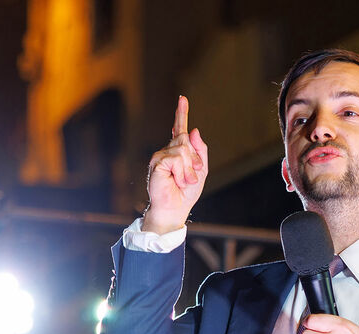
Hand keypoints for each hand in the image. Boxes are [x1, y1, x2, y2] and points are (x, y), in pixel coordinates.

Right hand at [142, 95, 208, 233]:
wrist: (175, 209)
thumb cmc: (186, 192)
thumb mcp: (201, 171)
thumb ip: (200, 150)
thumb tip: (193, 130)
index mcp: (178, 151)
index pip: (179, 128)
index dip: (181, 113)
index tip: (183, 99)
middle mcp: (167, 150)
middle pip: (185, 139)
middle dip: (194, 160)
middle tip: (191, 178)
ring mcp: (160, 155)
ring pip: (183, 149)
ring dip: (189, 169)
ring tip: (184, 181)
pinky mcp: (157, 162)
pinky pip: (176, 158)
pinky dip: (182, 171)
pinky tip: (177, 180)